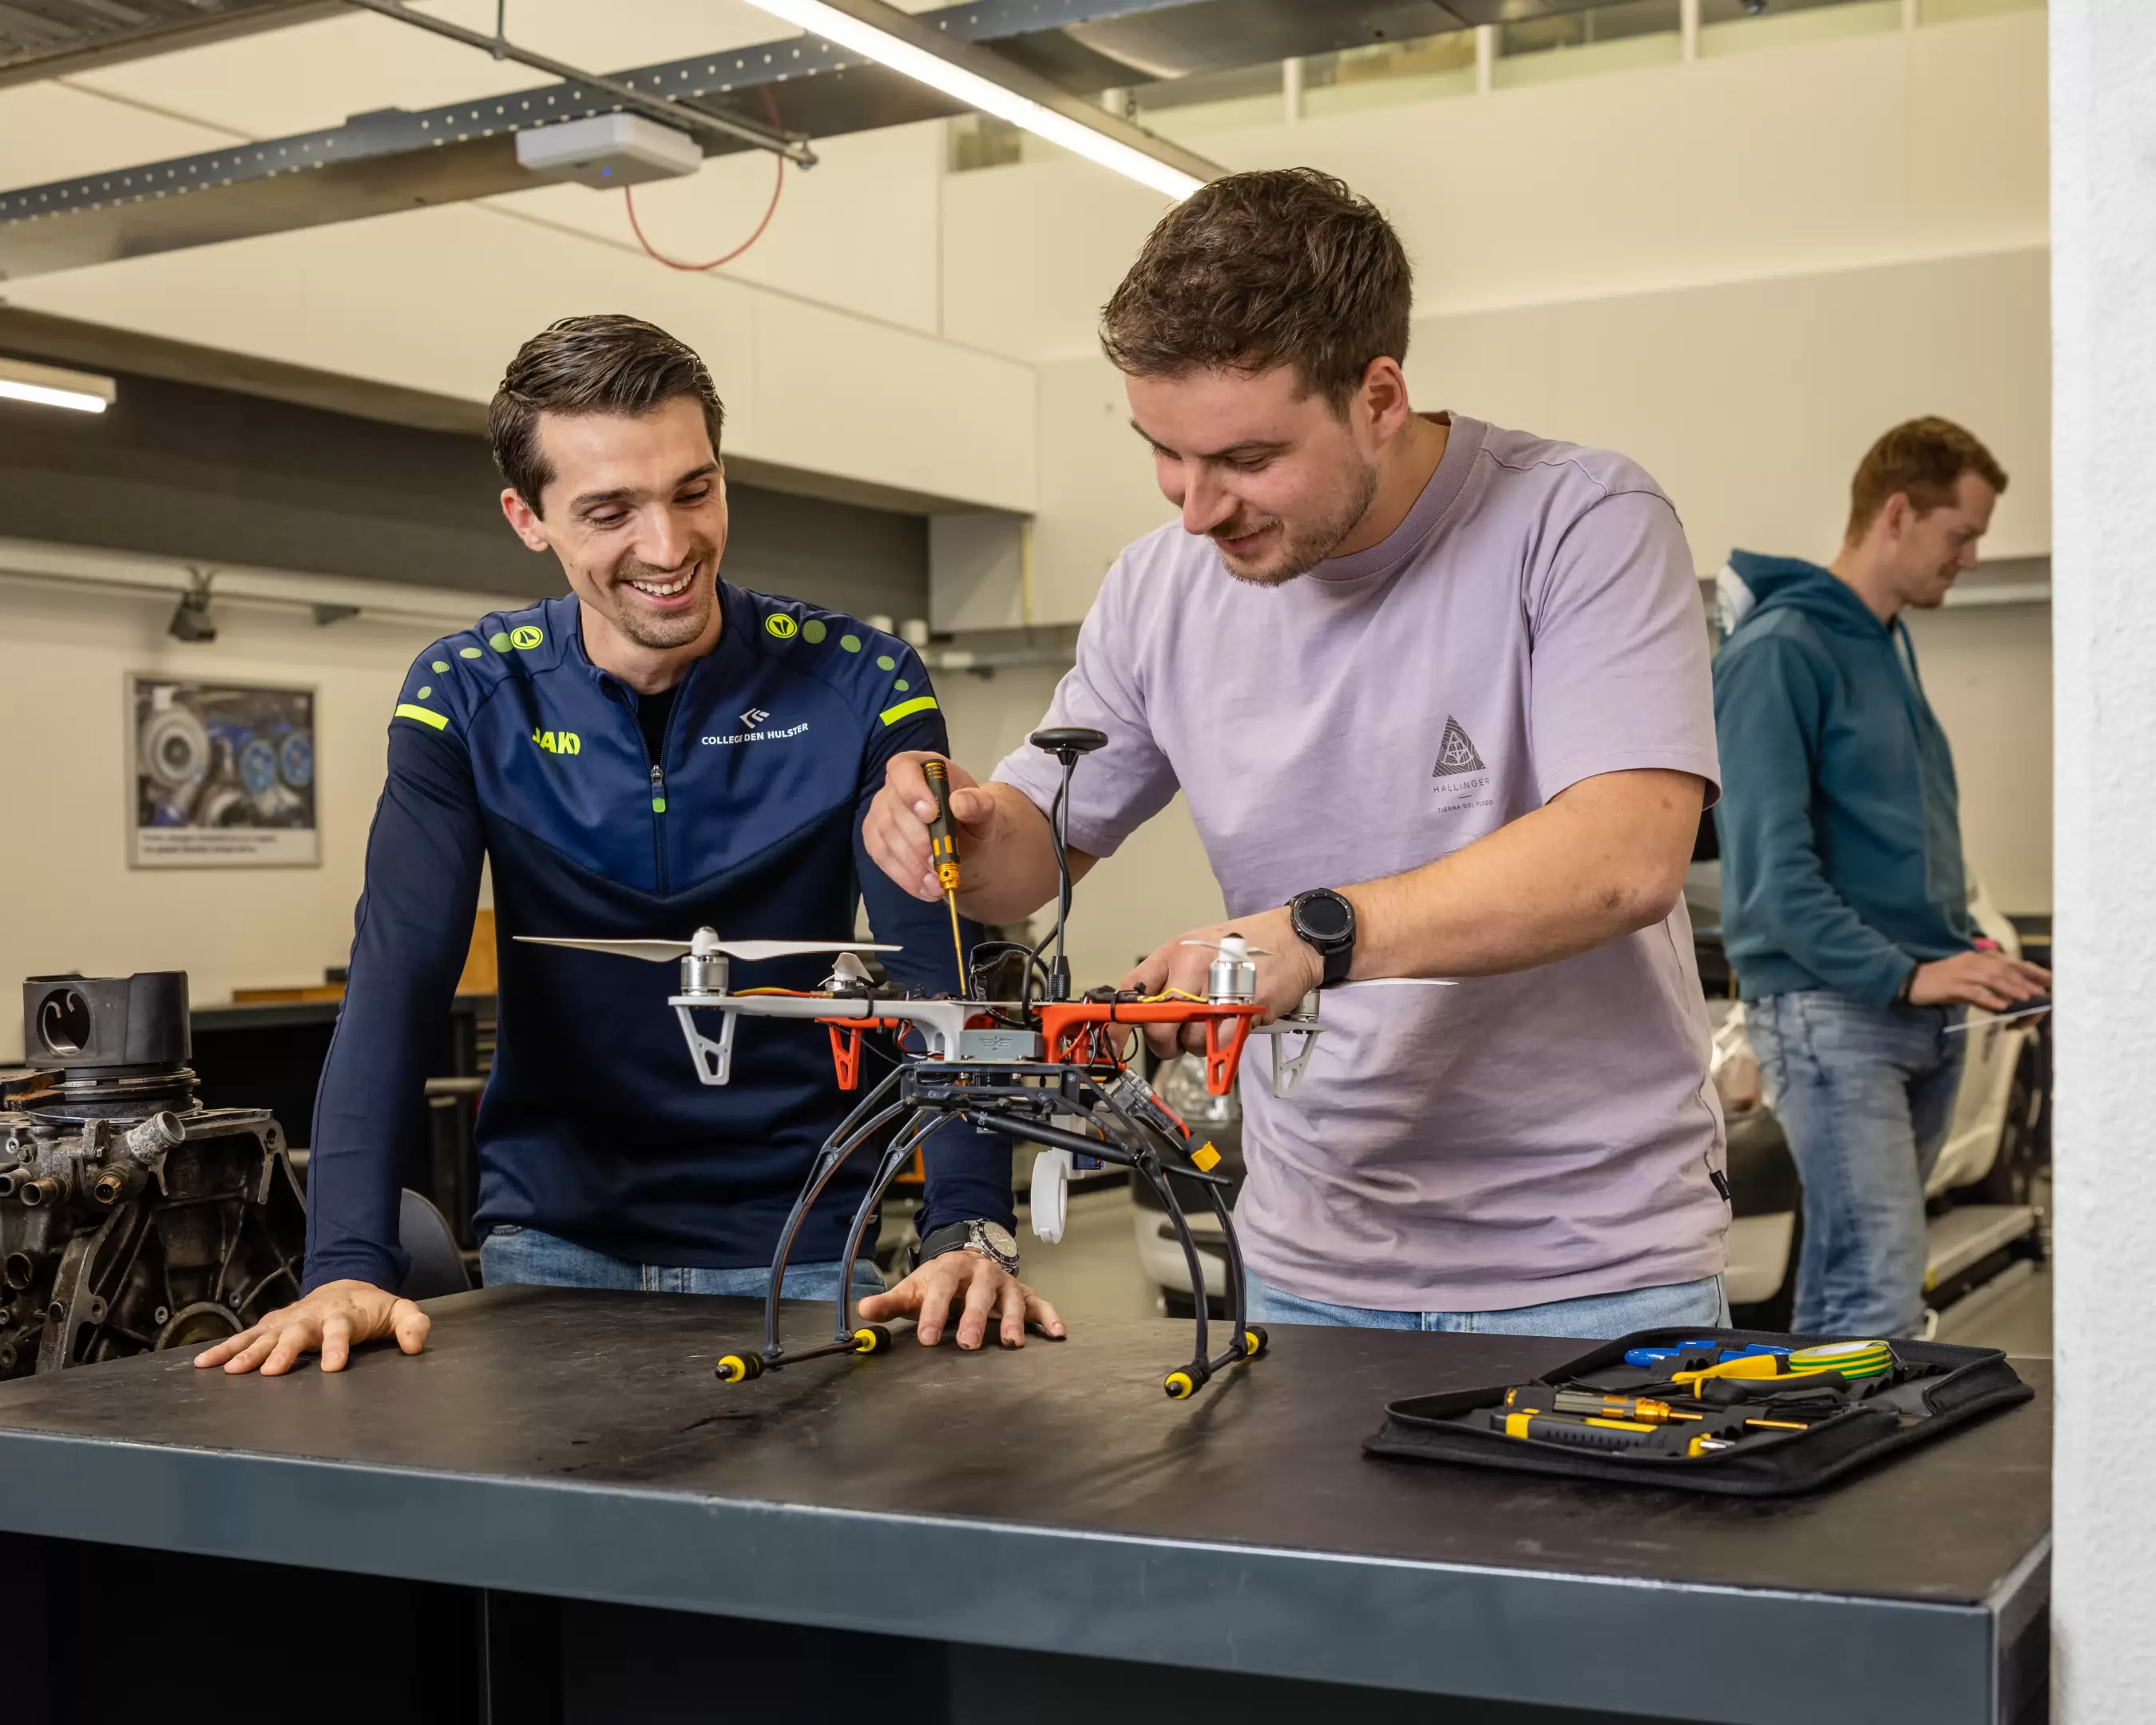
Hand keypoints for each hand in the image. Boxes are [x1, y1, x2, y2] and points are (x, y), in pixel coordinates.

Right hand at [192, 1278, 430, 1375]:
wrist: (346, 1286)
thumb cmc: (372, 1308)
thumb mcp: (399, 1311)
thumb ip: (412, 1324)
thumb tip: (416, 1345)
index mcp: (343, 1314)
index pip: (341, 1329)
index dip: (337, 1346)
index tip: (333, 1367)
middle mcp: (311, 1316)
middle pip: (296, 1333)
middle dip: (284, 1351)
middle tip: (272, 1372)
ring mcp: (287, 1320)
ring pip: (265, 1336)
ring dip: (247, 1352)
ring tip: (230, 1372)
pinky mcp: (271, 1326)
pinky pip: (246, 1338)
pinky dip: (225, 1350)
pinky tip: (204, 1364)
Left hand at [856, 1249, 1065, 1349]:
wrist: (969, 1258)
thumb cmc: (940, 1282)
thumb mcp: (914, 1288)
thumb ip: (891, 1302)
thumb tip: (862, 1312)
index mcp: (950, 1269)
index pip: (941, 1289)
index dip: (934, 1313)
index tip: (929, 1338)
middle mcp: (981, 1273)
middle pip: (980, 1294)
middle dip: (975, 1318)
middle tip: (969, 1344)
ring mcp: (1005, 1283)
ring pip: (1012, 1299)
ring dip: (1014, 1320)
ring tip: (1012, 1344)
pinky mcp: (1024, 1294)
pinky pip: (1041, 1304)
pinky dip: (1050, 1316)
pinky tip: (1057, 1334)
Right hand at [862, 751, 999, 904]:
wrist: (966, 842)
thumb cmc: (972, 819)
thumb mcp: (985, 813)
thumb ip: (979, 804)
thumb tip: (960, 803)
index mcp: (922, 768)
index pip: (903, 768)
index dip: (912, 790)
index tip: (931, 814)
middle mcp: (894, 787)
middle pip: (893, 809)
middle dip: (917, 840)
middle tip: (937, 862)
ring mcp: (881, 813)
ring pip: (885, 837)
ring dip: (911, 865)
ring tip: (938, 883)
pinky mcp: (875, 839)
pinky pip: (882, 858)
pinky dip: (904, 877)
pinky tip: (927, 889)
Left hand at [1121, 906, 1321, 1058]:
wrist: (1293, 939)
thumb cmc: (1244, 946)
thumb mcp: (1197, 949)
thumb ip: (1170, 978)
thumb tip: (1146, 1014)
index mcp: (1175, 952)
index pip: (1133, 989)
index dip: (1118, 1022)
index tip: (1114, 1041)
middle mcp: (1191, 967)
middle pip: (1159, 1025)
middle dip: (1165, 1043)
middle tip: (1178, 1040)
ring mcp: (1218, 987)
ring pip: (1190, 1040)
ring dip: (1200, 1044)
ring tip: (1216, 1025)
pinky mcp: (1244, 1007)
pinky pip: (1220, 1043)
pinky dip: (1223, 1046)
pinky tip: (1232, 1027)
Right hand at [1906, 950, 2050, 1011]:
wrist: (1912, 981)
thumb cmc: (1941, 982)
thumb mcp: (1967, 980)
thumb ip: (1988, 986)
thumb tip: (2010, 1000)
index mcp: (1979, 958)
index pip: (2011, 962)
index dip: (2031, 971)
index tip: (2050, 980)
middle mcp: (1973, 961)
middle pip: (2005, 971)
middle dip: (2025, 983)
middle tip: (2041, 994)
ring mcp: (1962, 973)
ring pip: (1993, 979)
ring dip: (2012, 990)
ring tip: (2027, 1000)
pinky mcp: (1952, 985)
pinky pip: (1974, 992)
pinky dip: (1989, 999)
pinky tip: (2001, 1007)